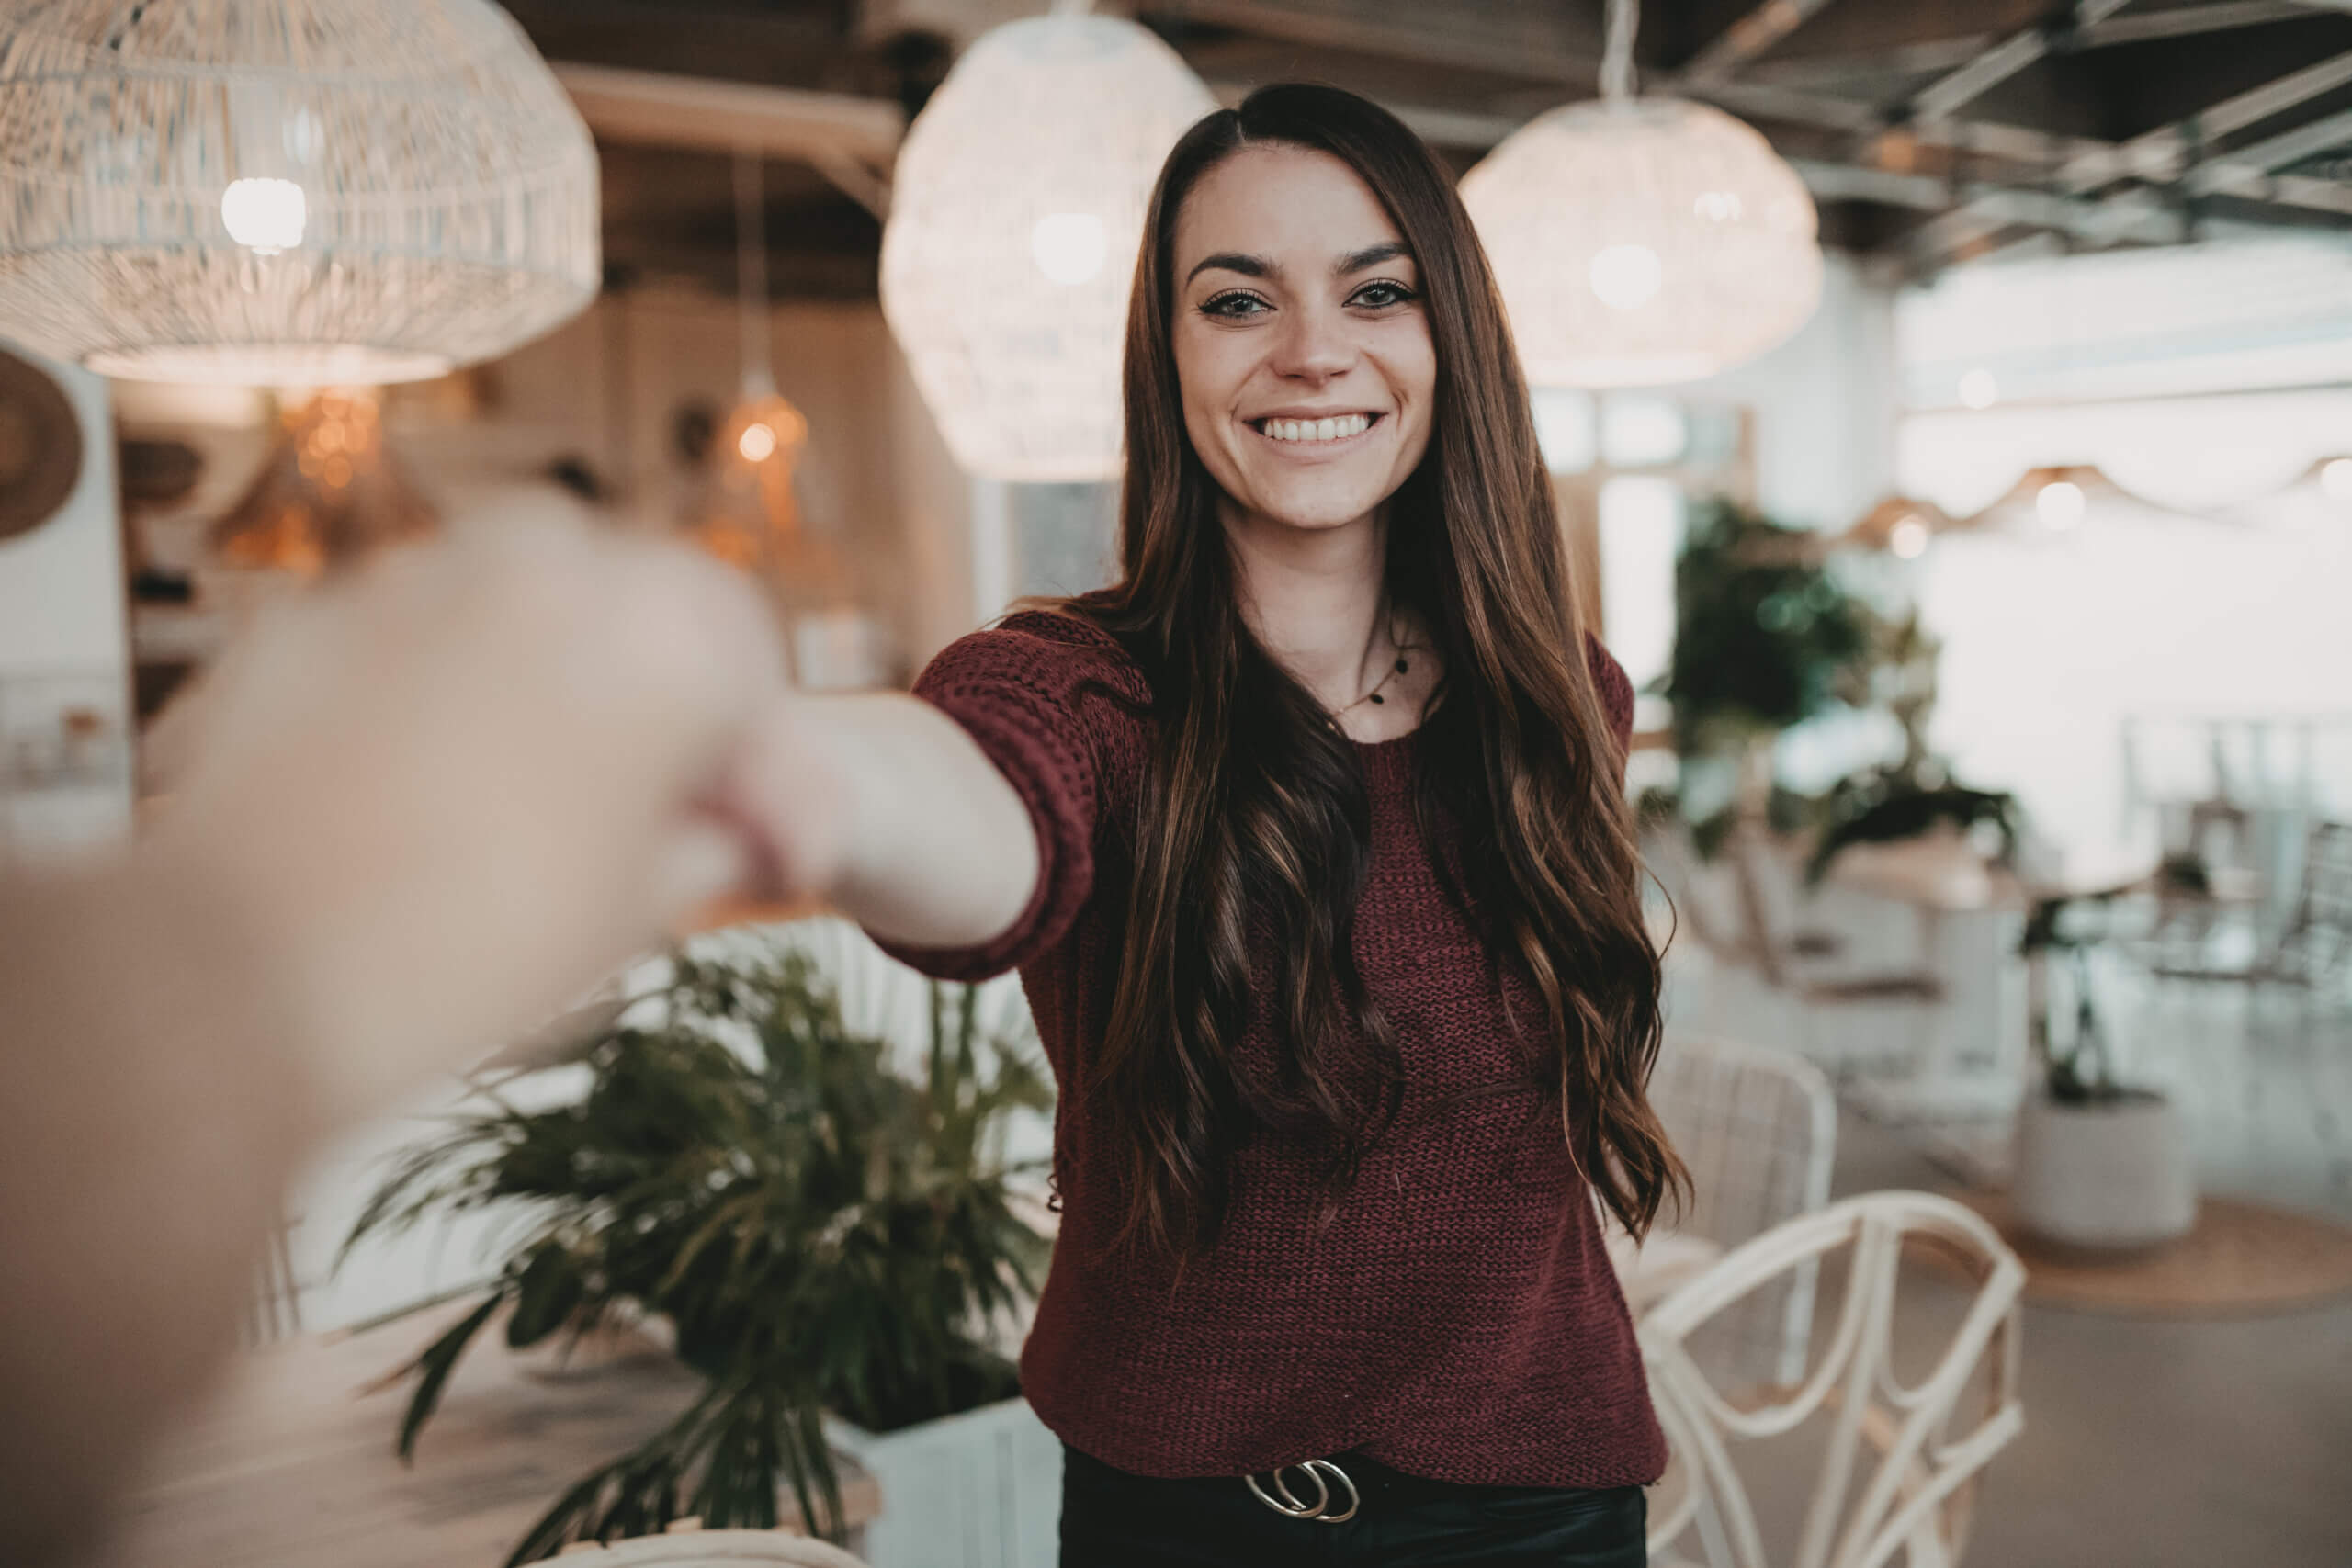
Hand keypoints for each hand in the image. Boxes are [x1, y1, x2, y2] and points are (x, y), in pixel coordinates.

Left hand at [145, 498, 786, 1123]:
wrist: (247, 976)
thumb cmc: (478, 947)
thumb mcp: (643, 905)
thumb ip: (715, 839)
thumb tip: (736, 837)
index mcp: (665, 630)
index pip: (753, 667)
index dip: (764, 763)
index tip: (764, 840)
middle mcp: (548, 563)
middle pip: (641, 611)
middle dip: (656, 698)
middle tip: (653, 808)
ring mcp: (414, 575)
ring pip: (519, 608)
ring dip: (546, 683)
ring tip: (535, 805)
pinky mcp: (311, 613)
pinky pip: (411, 640)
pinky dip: (437, 696)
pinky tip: (430, 795)